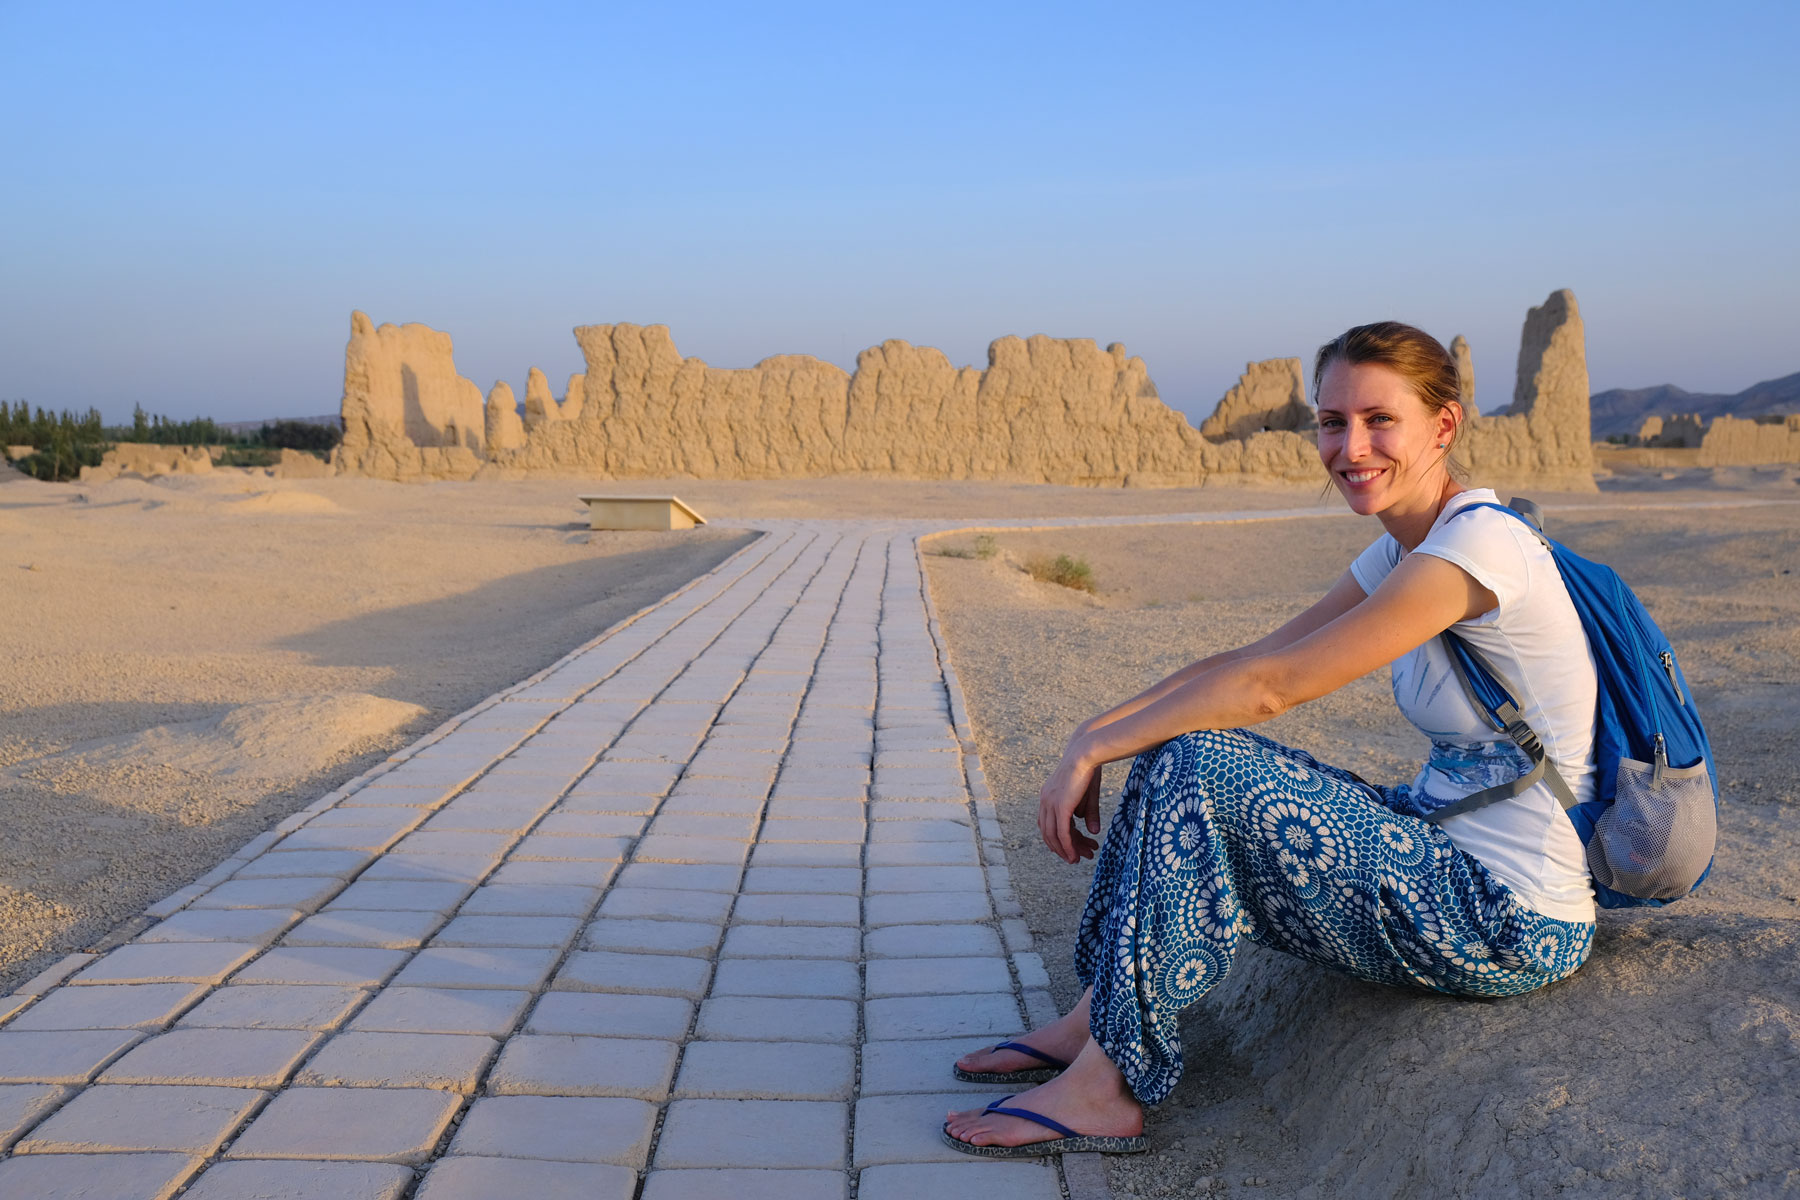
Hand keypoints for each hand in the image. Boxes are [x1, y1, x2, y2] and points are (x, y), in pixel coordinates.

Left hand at [1039, 740, 1102, 863]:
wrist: (1087, 752)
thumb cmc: (1090, 768)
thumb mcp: (1089, 795)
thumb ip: (1088, 813)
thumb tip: (1092, 831)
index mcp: (1048, 796)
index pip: (1049, 823)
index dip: (1060, 838)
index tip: (1074, 847)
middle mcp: (1045, 801)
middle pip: (1050, 832)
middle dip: (1064, 847)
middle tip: (1078, 858)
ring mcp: (1050, 804)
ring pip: (1054, 836)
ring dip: (1066, 850)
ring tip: (1077, 860)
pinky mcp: (1060, 806)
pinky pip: (1062, 833)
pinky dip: (1068, 847)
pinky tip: (1075, 856)